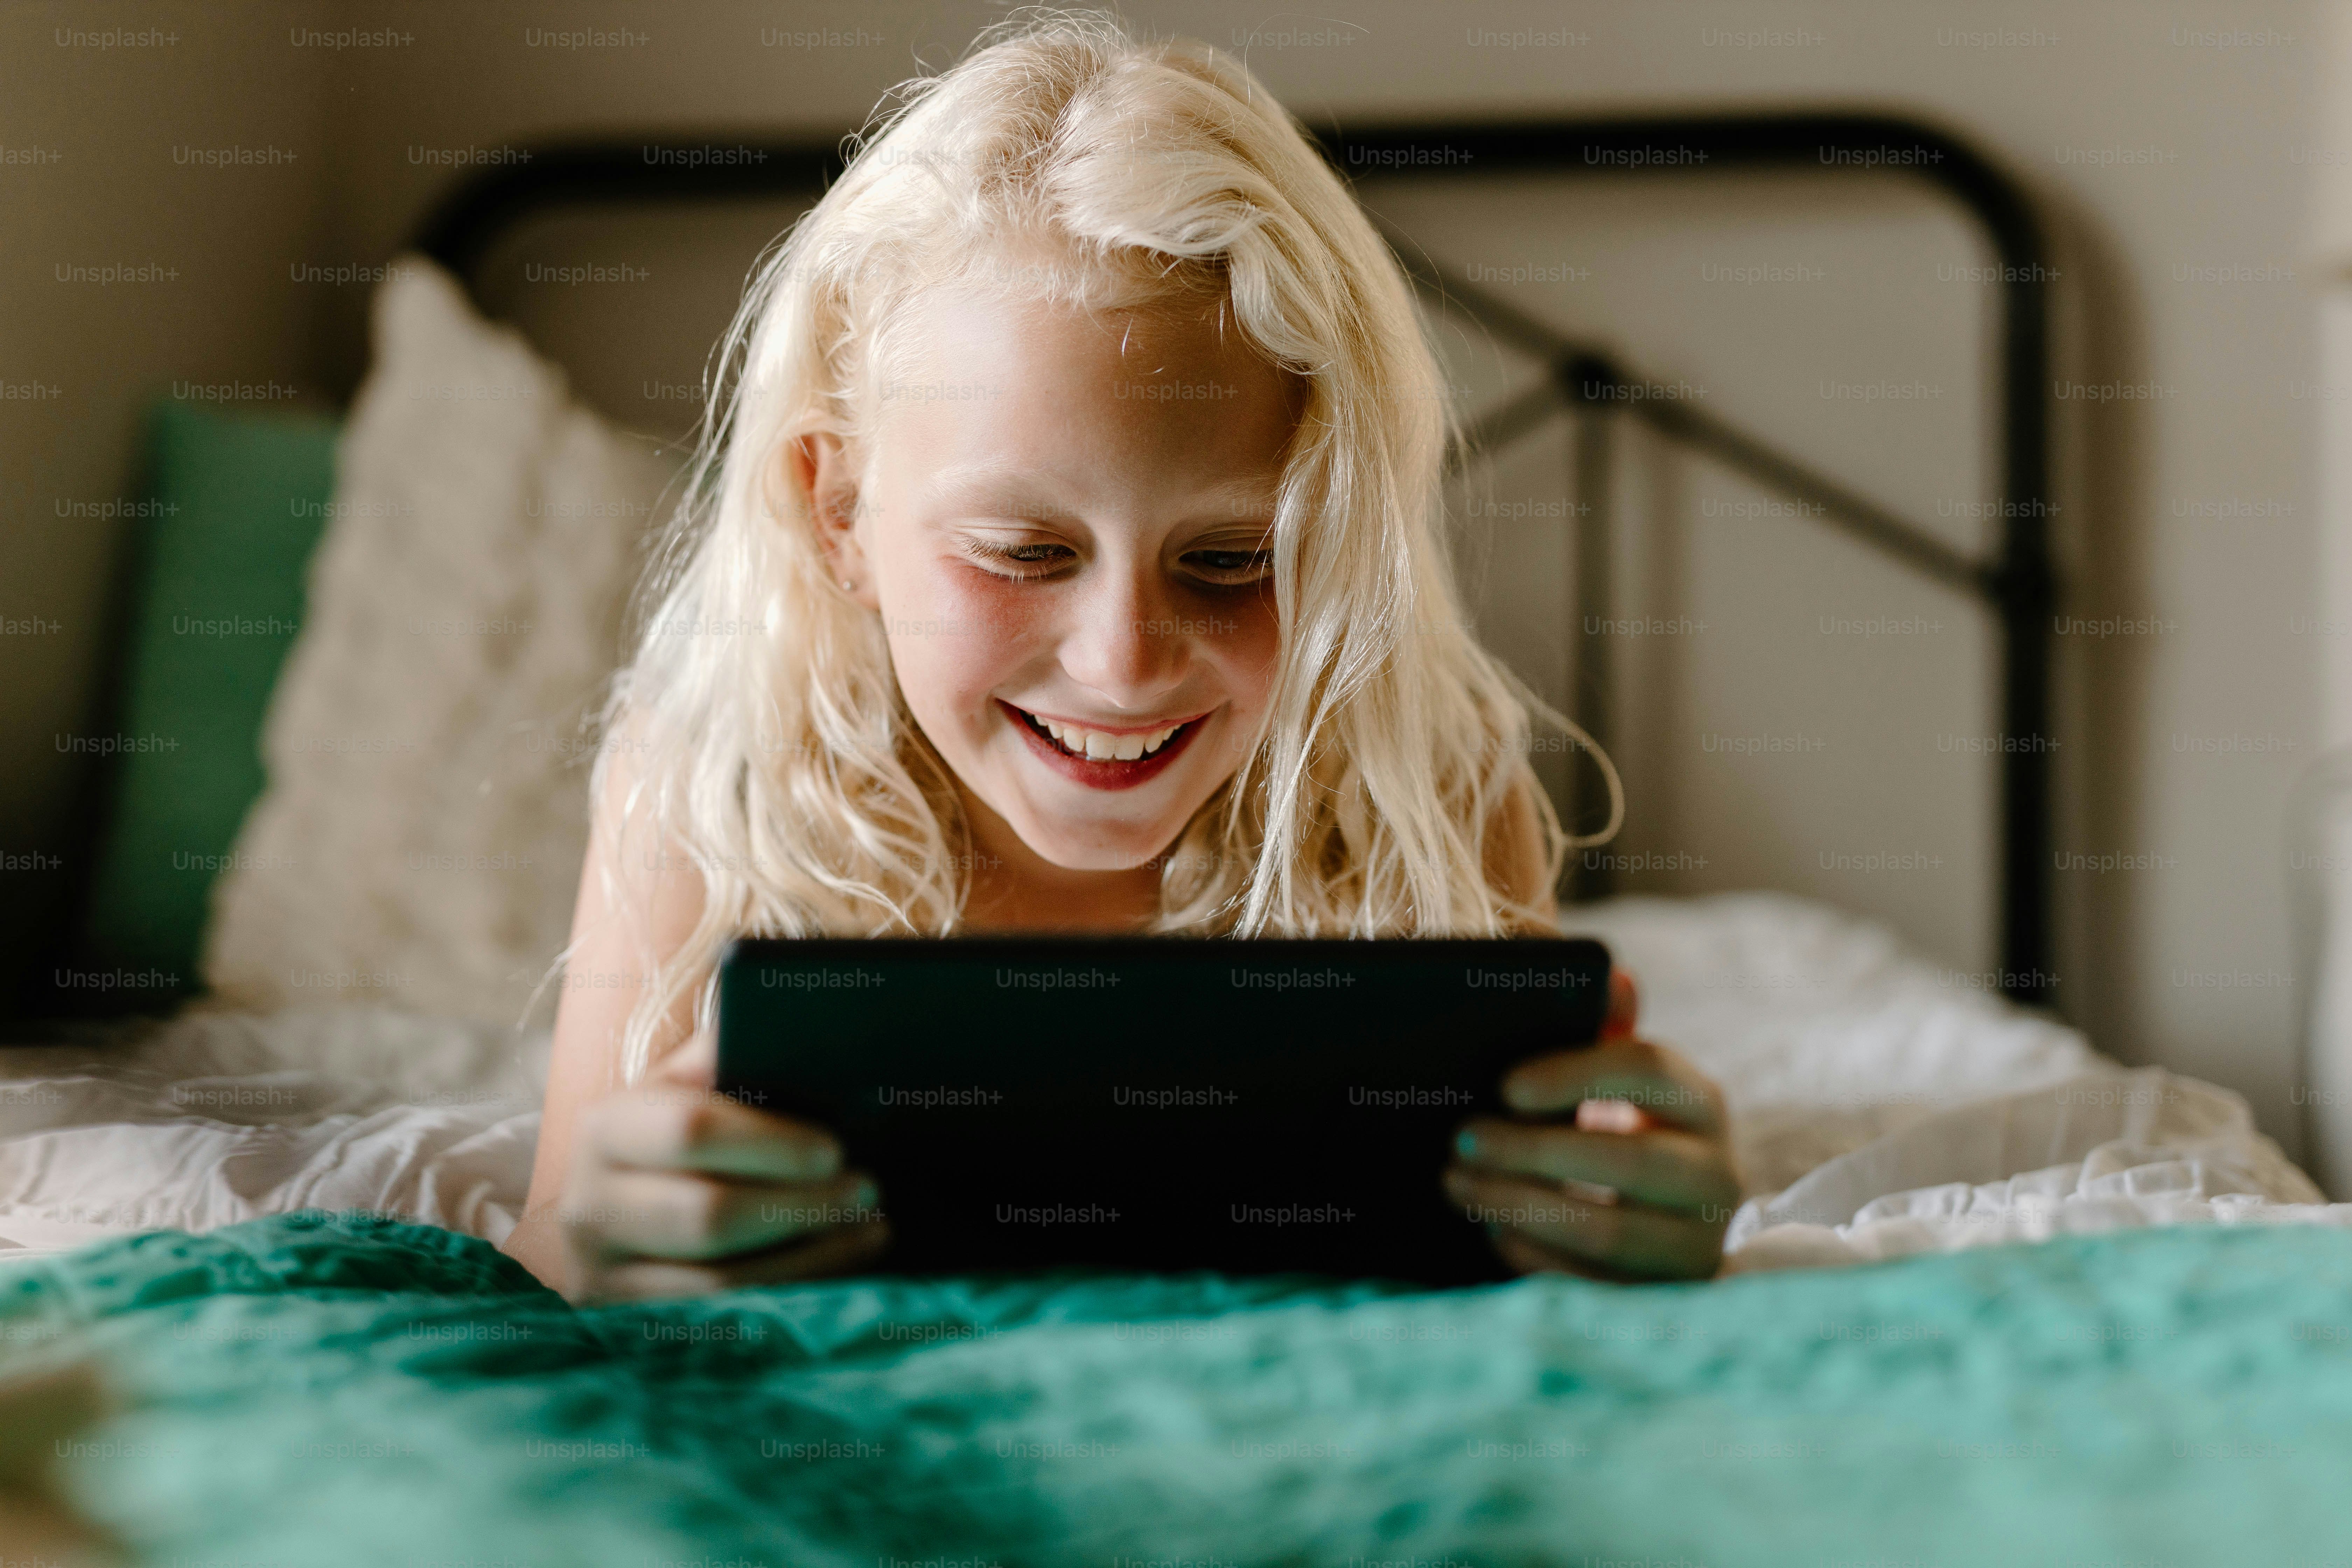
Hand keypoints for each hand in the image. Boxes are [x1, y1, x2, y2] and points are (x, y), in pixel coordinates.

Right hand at [558, 1030, 887, 1299]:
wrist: (595, 1220)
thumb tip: (782, 1010)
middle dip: (801, 1205)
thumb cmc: (663, 1141)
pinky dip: (789, 1296)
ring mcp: (602, 1276)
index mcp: (606, 1129)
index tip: (836, 1147)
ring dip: (810, 1258)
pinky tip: (837, 1270)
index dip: (771, 1142)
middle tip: (867, 1189)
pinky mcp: (628, 1328)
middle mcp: (591, 1206)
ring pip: (721, 1281)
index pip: (689, 1131)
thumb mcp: (678, 1088)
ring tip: (870, 1228)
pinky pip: (721, 1322)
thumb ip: (721, 1051)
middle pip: (708, 1216)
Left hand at [1444, 968, 1737, 1280]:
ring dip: (1520, 1206)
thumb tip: (1615, 978)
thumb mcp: (1618, 1078)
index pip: (1645, 1069)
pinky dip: (1536, 1257)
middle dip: (1532, 1152)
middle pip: (1625, 1161)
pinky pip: (1595, 1283)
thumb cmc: (1624, 1126)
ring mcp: (1698, 1242)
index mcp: (1700, 1101)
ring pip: (1608, 1231)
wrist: (1668, 1219)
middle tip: (1463, 1139)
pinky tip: (1492, 1230)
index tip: (1505, 1086)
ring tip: (1458, 1183)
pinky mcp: (1667, 1294)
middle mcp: (1716, 1172)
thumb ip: (1606, 1027)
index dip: (1574, 1074)